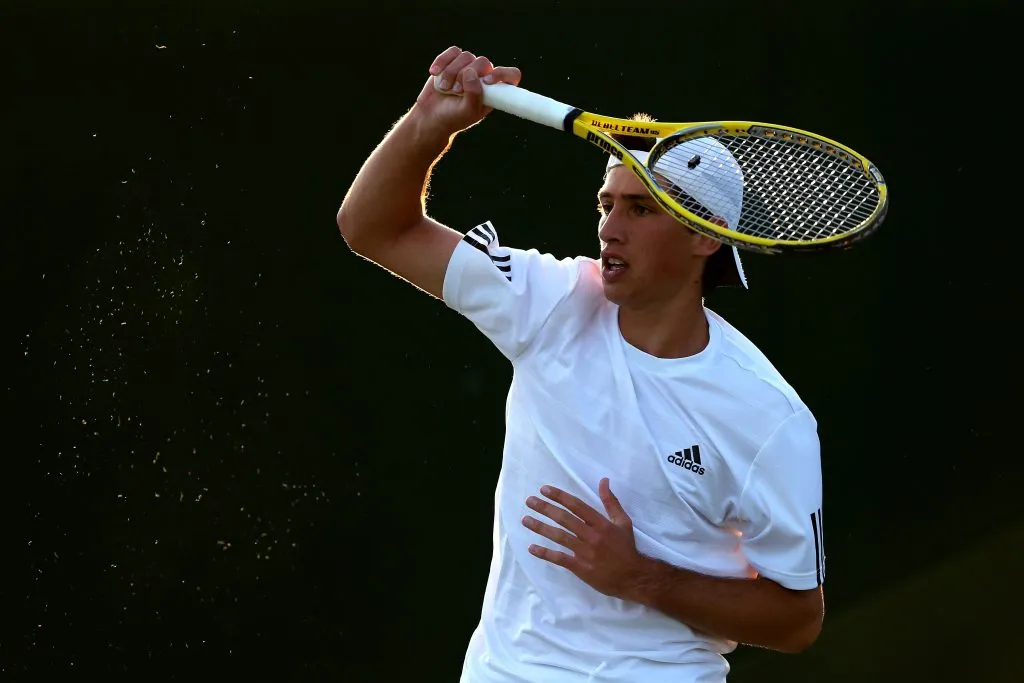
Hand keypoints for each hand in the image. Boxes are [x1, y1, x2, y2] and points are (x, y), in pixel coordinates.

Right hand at [413, 46, 521, 139]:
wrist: (432, 115)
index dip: (502, 74)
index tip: (487, 81)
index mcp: (494, 91)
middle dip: (466, 76)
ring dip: (451, 72)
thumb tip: (470, 71)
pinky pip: (453, 52)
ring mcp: (469, 67)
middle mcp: (484, 76)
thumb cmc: (453, 117)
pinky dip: (442, 62)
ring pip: (466, 56)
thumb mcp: (467, 112)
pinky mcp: (454, 61)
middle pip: (483, 62)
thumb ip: (474, 94)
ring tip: (444, 88)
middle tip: (456, 92)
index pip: (511, 75)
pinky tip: (434, 73)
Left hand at [522, 478, 643, 598]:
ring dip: (540, 527)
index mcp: (601, 523)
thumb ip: (611, 502)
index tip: (544, 489)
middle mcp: (591, 535)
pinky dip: (545, 553)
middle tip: (529, 501)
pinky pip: (560, 558)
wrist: (633, 577)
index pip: (576, 506)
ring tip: (525, 520)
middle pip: (564, 519)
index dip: (559, 496)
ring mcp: (585, 552)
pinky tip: (532, 548)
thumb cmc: (626, 548)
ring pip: (559, 537)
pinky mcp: (580, 568)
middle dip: (545, 508)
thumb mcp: (623, 522)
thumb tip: (603, 480)